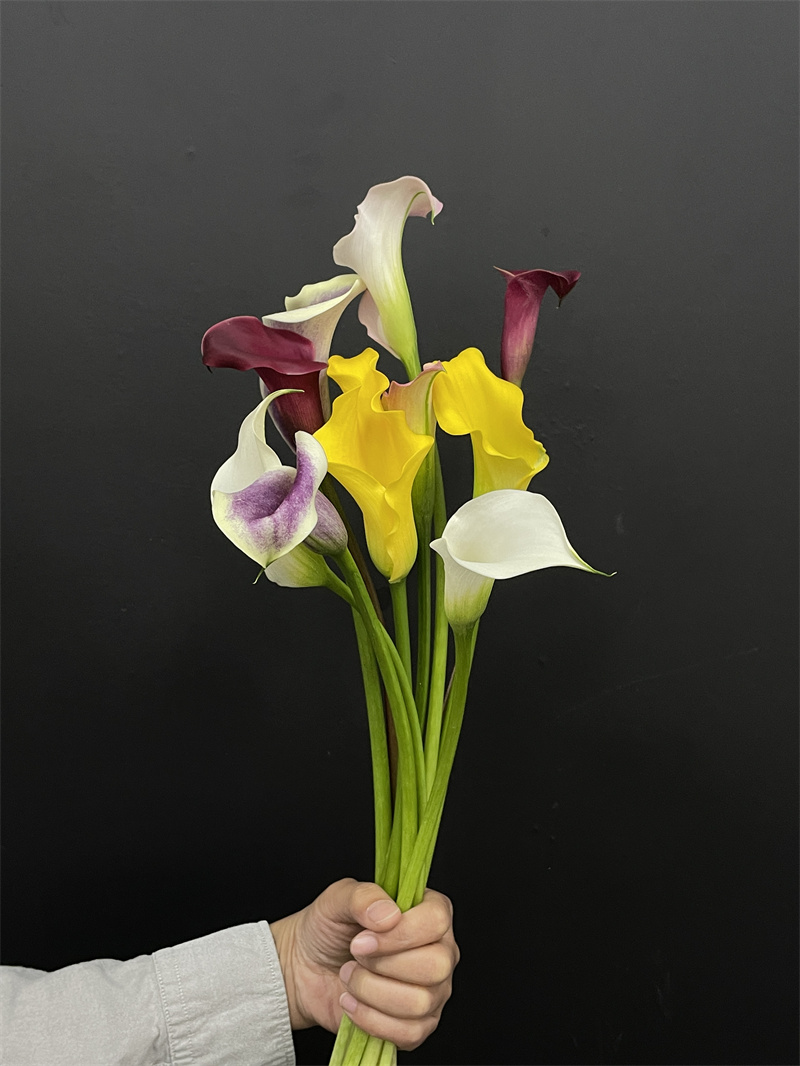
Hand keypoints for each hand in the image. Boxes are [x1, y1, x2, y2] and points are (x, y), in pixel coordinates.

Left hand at [270, 877, 458, 1049]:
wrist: (306, 968)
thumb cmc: (329, 928)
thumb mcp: (338, 898)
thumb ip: (364, 896)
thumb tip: (388, 915)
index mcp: (429, 912)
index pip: (436, 921)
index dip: (400, 933)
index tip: (362, 938)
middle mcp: (440, 950)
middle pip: (435, 965)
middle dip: (383, 965)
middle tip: (355, 955)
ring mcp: (433, 991)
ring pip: (419, 1002)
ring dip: (371, 991)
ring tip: (350, 977)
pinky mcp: (418, 1025)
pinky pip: (409, 1033)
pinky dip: (371, 1019)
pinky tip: (352, 1002)